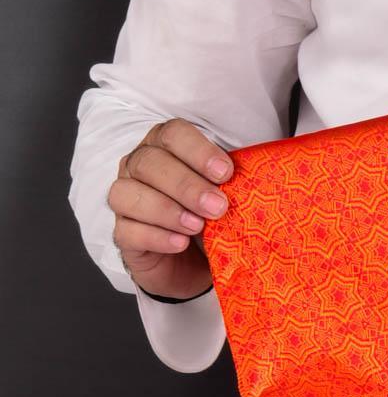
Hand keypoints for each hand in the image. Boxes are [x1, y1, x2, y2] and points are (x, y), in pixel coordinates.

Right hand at [108, 118, 231, 299]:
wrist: (196, 263)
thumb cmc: (211, 219)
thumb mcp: (227, 197)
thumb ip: (233, 185)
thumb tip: (256, 182)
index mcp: (167, 148)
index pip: (172, 134)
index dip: (198, 151)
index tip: (225, 173)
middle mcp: (140, 167)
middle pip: (150, 162)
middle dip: (186, 185)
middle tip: (218, 207)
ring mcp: (126, 200)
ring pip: (127, 193)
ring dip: (166, 209)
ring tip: (197, 226)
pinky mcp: (123, 234)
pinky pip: (127, 230)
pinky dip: (155, 236)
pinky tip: (179, 243)